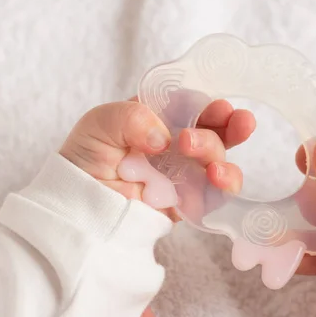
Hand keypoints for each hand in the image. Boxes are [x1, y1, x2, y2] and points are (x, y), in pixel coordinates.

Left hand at [59, 97, 255, 316]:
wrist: (78, 212)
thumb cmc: (84, 162)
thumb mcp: (99, 125)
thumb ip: (131, 117)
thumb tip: (163, 138)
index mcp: (156, 118)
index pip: (189, 105)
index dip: (207, 104)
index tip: (219, 108)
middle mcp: (174, 143)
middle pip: (212, 129)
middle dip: (230, 125)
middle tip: (236, 123)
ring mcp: (183, 172)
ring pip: (218, 159)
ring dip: (223, 157)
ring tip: (213, 167)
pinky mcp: (187, 200)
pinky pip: (216, 192)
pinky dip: (225, 186)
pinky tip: (218, 181)